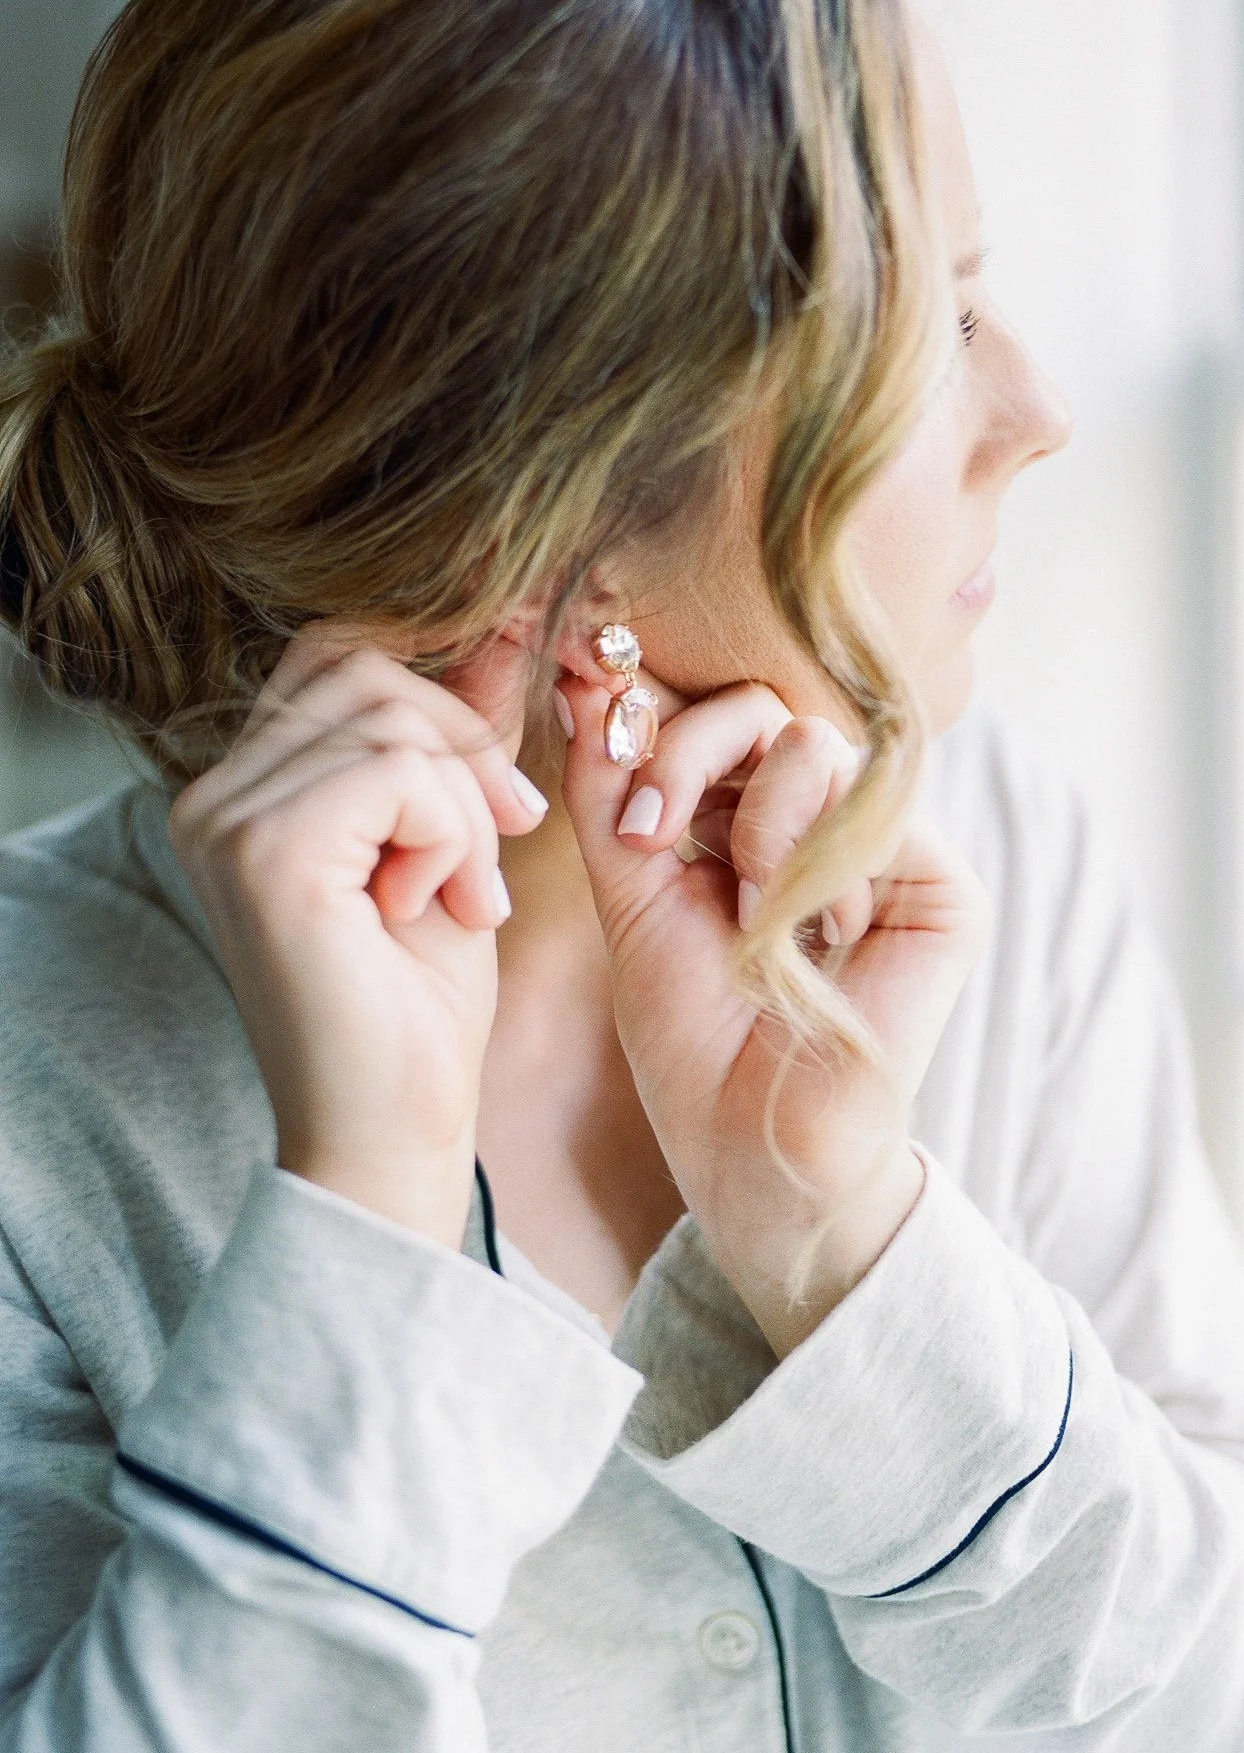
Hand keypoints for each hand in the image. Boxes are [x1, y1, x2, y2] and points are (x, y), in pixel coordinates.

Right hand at [168, 623, 547, 1245]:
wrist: (394, 1133)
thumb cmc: (418, 1008)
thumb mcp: (452, 845)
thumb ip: (455, 744)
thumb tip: (506, 627)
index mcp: (245, 791)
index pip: (340, 660)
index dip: (440, 700)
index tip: (504, 793)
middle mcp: (215, 795)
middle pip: (362, 667)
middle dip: (463, 745)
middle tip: (510, 836)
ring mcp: (228, 820)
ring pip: (391, 720)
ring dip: (466, 809)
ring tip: (469, 899)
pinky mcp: (264, 852)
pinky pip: (399, 772)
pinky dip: (455, 837)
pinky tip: (449, 910)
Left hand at [557, 674, 988, 1355]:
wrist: (751, 1149)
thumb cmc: (692, 1040)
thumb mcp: (631, 899)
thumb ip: (614, 795)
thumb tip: (588, 684)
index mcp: (753, 821)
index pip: (717, 717)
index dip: (660, 703)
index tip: (591, 700)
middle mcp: (826, 825)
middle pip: (763, 708)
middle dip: (686, 752)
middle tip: (648, 831)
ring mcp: (888, 852)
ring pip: (812, 741)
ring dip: (750, 824)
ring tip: (745, 913)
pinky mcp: (942, 889)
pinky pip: (865, 804)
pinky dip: (807, 862)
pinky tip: (804, 933)